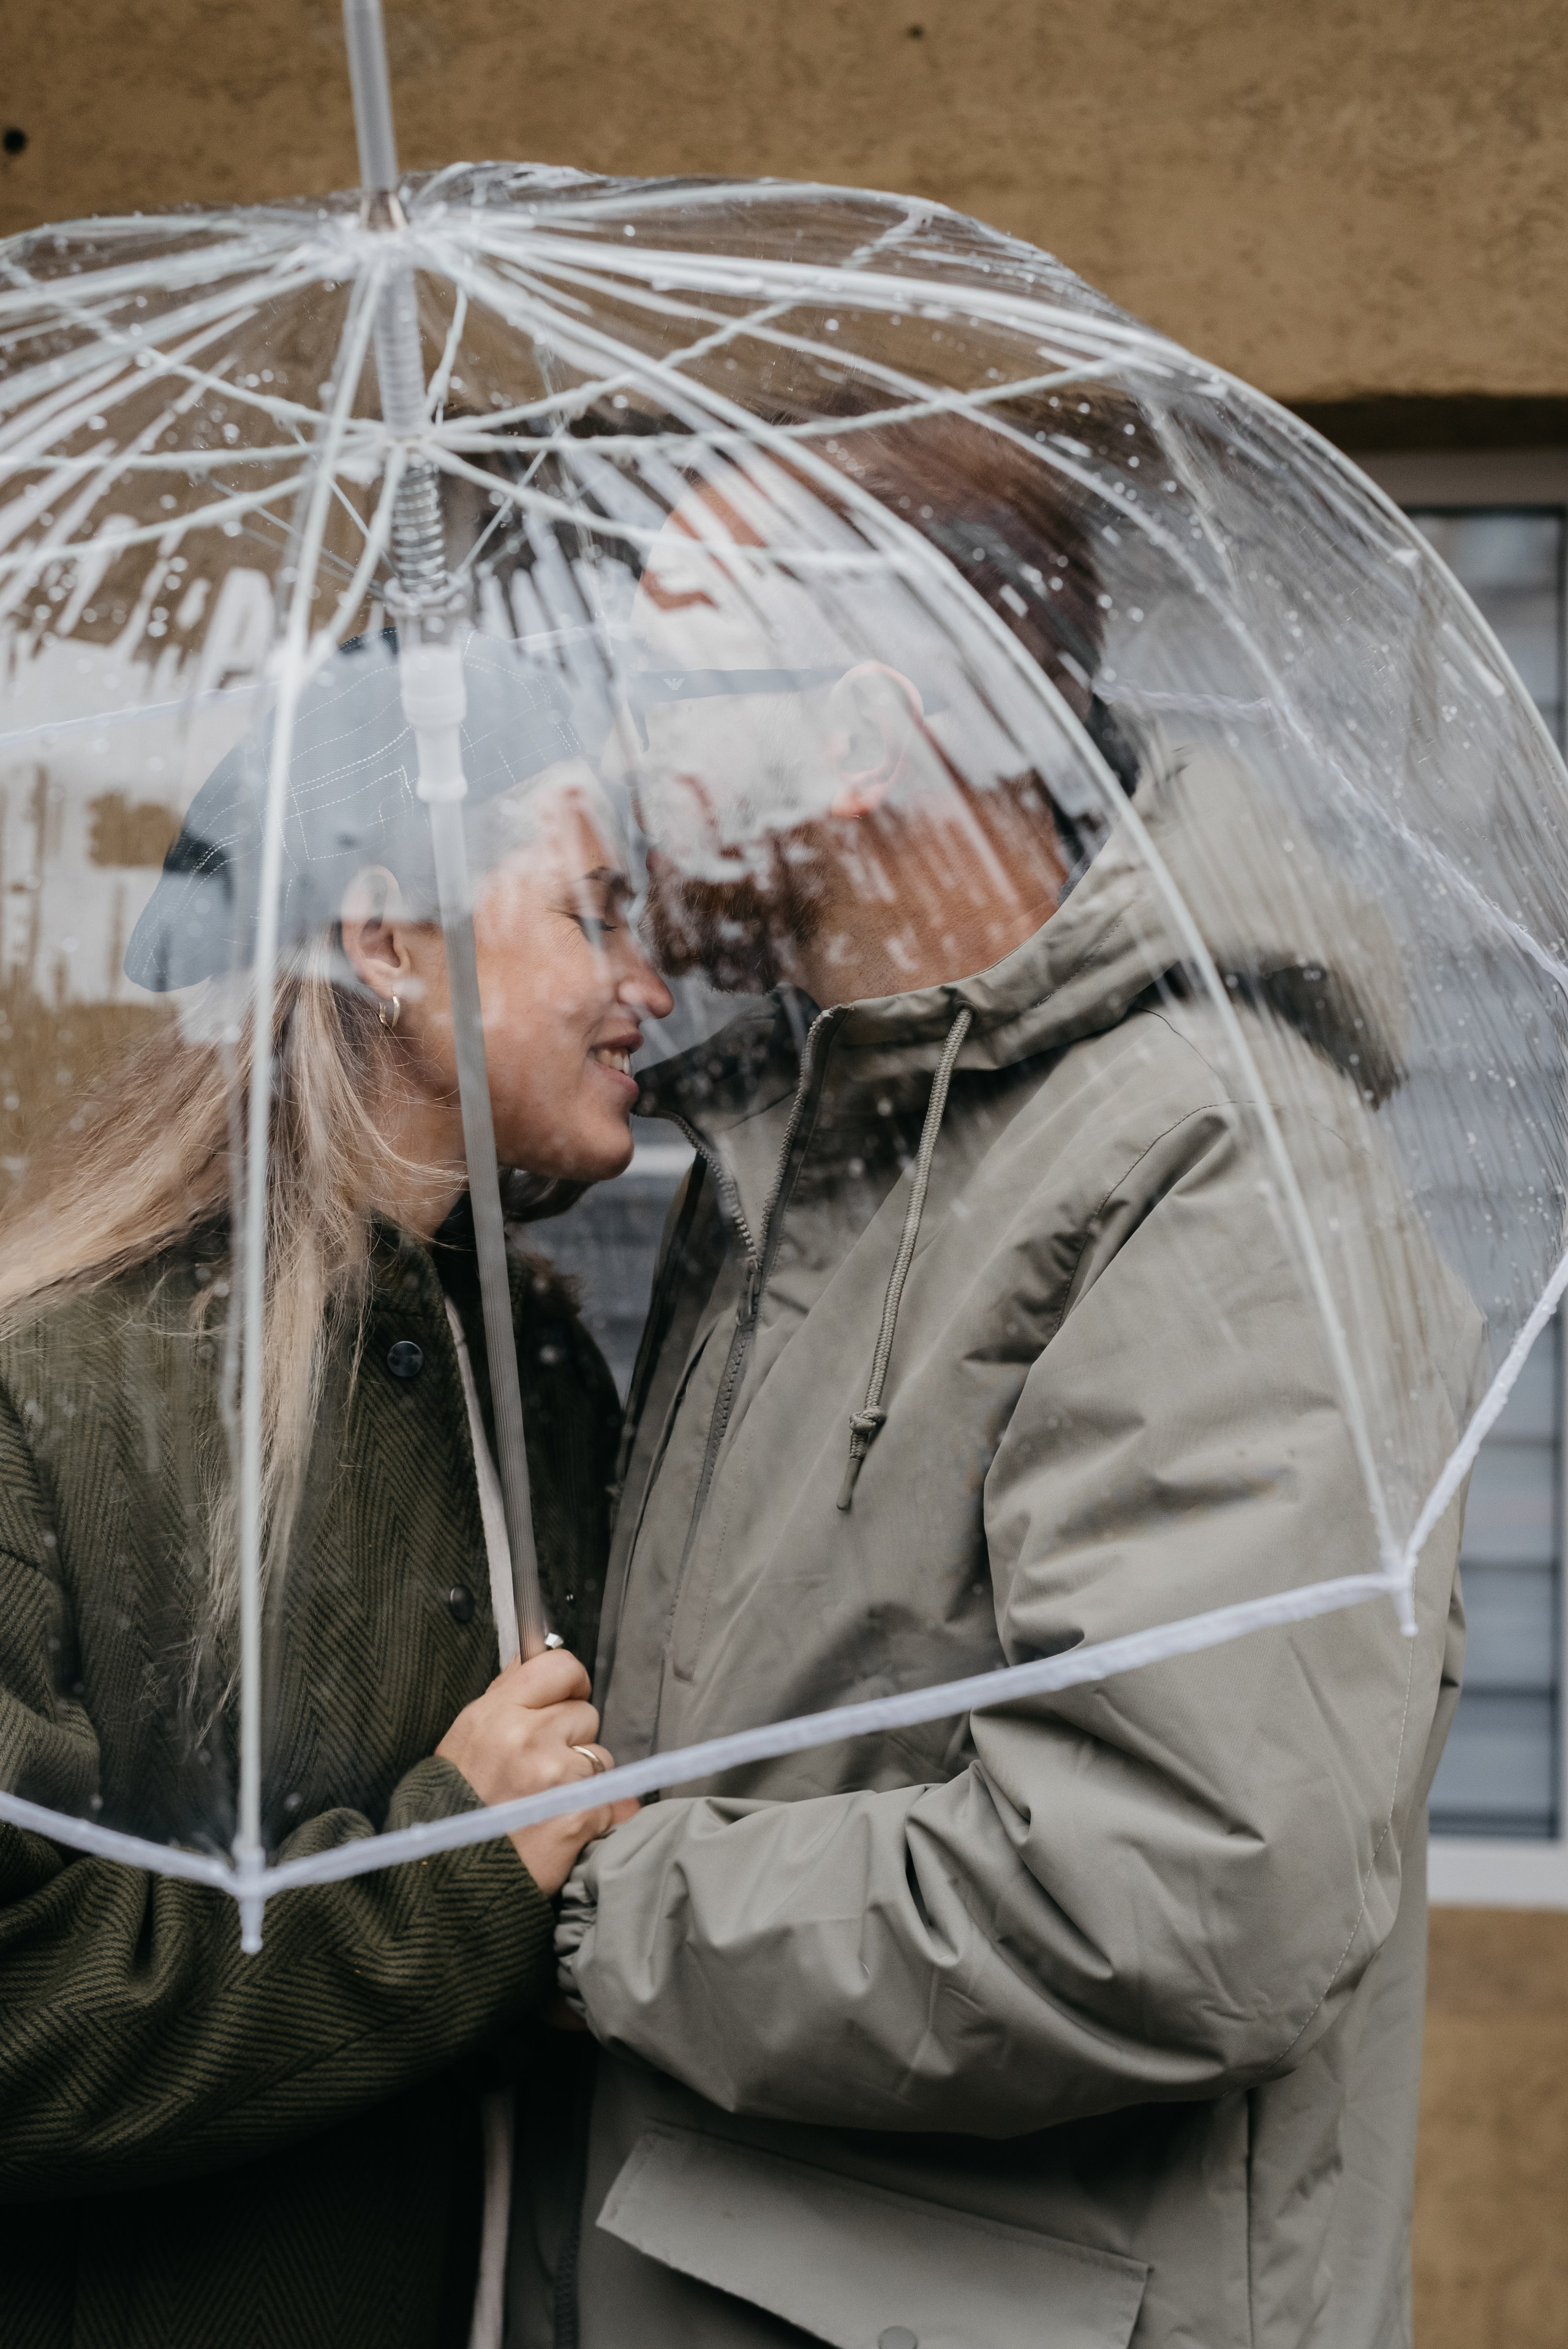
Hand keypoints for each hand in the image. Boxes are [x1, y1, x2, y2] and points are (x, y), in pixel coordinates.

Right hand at [435, 1647, 637, 1895]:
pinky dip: (595, 1815)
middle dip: (571, 1739)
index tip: (564, 1700)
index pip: (560, 1666)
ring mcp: (556, 1777)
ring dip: (584, 1778)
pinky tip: (561, 1828)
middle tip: (540, 1771)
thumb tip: (535, 1659)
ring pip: (601, 1757)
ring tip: (545, 1803)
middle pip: (585, 1714)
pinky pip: (611, 1800)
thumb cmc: (454, 1809)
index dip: (569, 1683)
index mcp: (495, 1714)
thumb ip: (504, 1697)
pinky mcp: (579, 1816)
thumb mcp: (464, 1739)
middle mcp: (527, 1738)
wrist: (446, 1881)